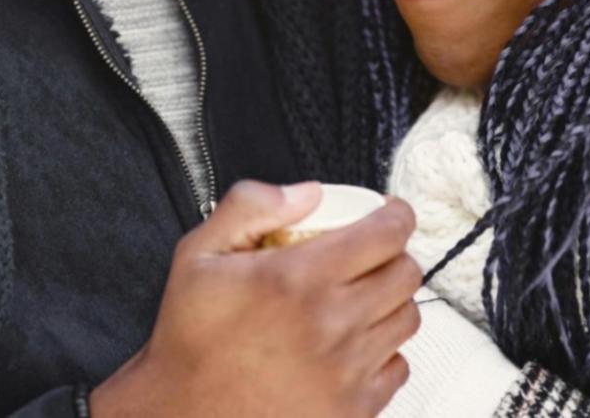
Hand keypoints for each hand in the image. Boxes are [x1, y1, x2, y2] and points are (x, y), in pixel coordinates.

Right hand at [88, 180, 422, 417]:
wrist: (181, 417)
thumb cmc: (190, 342)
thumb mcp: (199, 256)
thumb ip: (250, 207)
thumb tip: (309, 193)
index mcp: (298, 279)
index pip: (387, 233)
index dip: (394, 215)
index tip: (388, 214)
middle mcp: (332, 324)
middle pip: (406, 273)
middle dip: (392, 255)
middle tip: (368, 257)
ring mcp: (347, 371)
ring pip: (407, 319)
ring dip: (389, 303)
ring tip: (357, 301)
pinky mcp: (353, 409)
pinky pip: (397, 368)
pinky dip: (382, 353)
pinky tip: (350, 347)